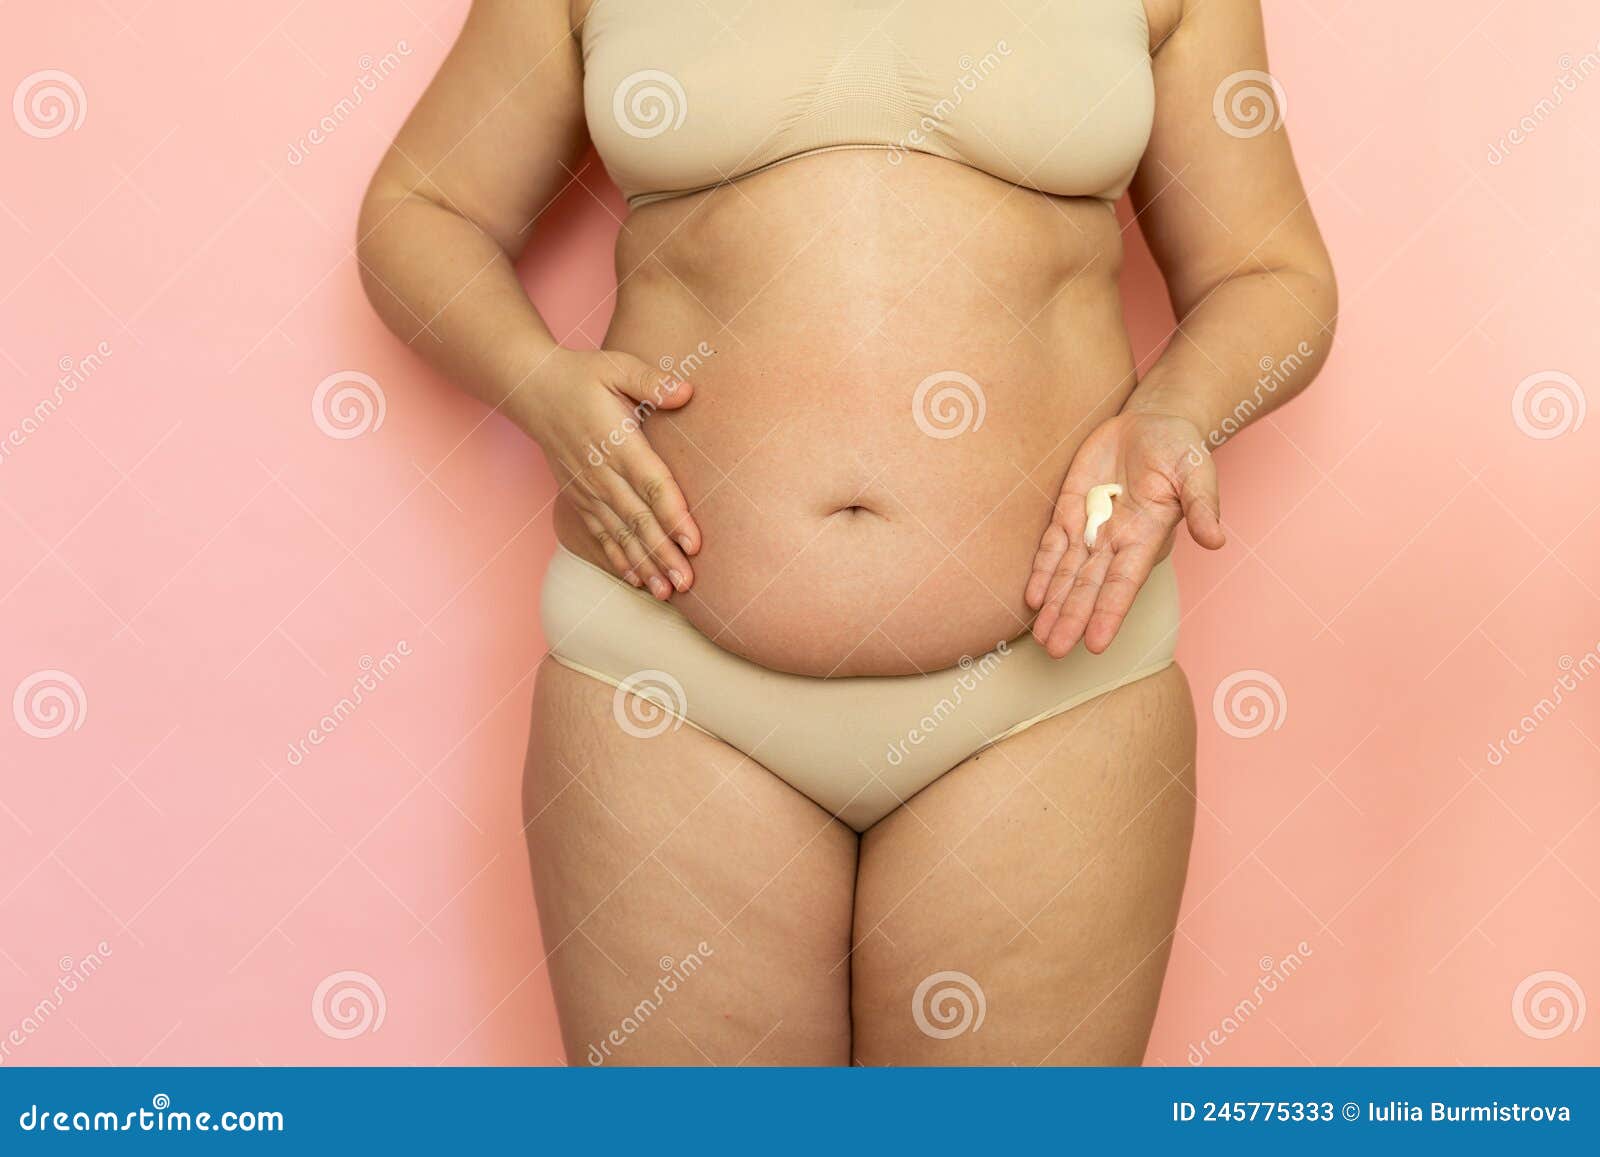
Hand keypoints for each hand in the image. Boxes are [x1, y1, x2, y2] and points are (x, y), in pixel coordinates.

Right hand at [524, 348, 700, 598]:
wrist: (532, 390)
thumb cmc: (582, 376)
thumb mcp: (616, 366)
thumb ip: (651, 381)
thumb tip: (687, 392)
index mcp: (617, 443)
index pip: (652, 486)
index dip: (673, 516)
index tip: (694, 543)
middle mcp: (603, 473)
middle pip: (639, 520)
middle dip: (663, 554)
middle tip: (687, 583)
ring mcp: (589, 489)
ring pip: (621, 534)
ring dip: (645, 565)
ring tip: (667, 592)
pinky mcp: (579, 497)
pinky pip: (601, 534)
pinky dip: (618, 559)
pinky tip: (636, 581)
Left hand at [1025, 410, 1224, 657]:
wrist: (1153, 423)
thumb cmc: (1181, 448)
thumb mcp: (1197, 471)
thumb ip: (1202, 505)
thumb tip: (1216, 539)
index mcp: (1148, 537)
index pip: (1124, 583)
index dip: (1109, 613)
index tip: (1095, 645)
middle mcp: (1117, 542)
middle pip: (1090, 587)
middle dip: (1072, 618)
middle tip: (1054, 652)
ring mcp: (1092, 528)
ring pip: (1068, 574)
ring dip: (1054, 605)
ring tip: (1039, 637)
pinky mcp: (1070, 510)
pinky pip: (1053, 546)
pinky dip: (1042, 571)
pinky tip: (1033, 598)